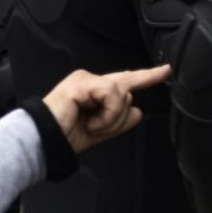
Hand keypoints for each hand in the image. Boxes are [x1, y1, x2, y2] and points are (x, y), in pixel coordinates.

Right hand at [42, 65, 170, 153]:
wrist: (46, 141)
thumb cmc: (65, 136)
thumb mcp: (101, 131)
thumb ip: (120, 120)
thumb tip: (137, 111)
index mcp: (93, 91)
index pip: (125, 80)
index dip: (147, 76)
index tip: (166, 70)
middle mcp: (90, 81)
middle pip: (127, 89)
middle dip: (117, 115)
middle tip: (95, 127)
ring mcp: (85, 79)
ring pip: (122, 95)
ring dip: (111, 119)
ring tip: (91, 126)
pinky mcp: (82, 82)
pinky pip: (111, 95)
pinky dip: (106, 115)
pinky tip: (90, 122)